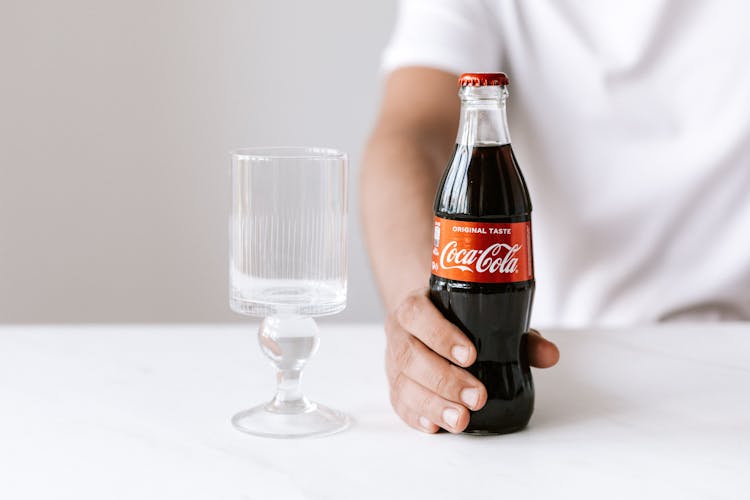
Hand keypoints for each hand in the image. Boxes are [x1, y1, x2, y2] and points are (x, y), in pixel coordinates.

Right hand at [385, 288, 559, 432]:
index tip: (470, 355)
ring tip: (461, 419)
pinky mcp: (394, 386)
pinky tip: (436, 425)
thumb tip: (550, 355)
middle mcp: (400, 333)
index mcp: (417, 307)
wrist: (424, 321)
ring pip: (403, 384)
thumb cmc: (457, 320)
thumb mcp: (485, 318)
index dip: (441, 335)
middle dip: (445, 380)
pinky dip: (417, 416)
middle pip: (411, 356)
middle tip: (476, 397)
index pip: (419, 315)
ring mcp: (393, 361)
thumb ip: (518, 336)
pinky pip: (398, 403)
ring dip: (433, 404)